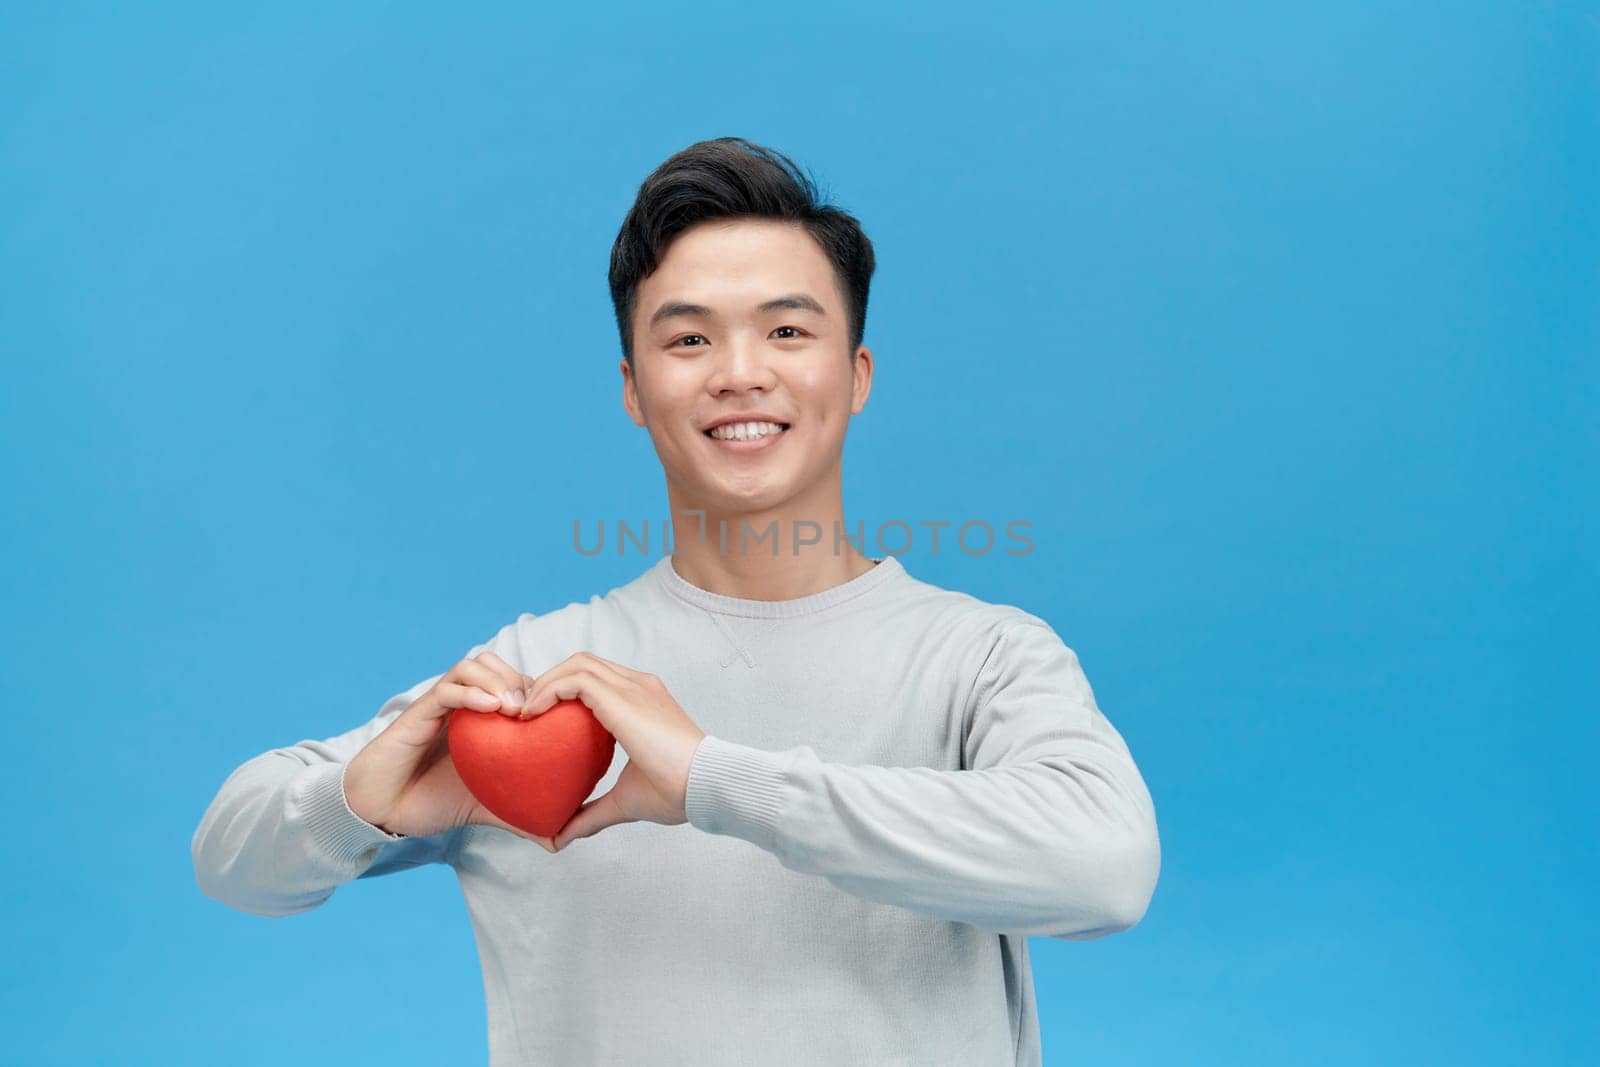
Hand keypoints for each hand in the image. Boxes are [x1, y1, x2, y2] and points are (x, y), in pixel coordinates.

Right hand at [343, 651, 558, 851]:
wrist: (383, 811)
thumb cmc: (433, 802)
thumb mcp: (486, 808)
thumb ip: (520, 818)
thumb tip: (558, 842)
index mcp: (479, 719)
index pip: (512, 682)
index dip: (536, 690)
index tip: (553, 715)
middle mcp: (460, 706)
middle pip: (494, 664)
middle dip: (519, 678)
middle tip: (535, 709)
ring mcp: (438, 707)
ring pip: (471, 666)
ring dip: (498, 679)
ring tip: (515, 708)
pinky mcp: (417, 714)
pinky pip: (444, 690)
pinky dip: (470, 693)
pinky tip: (491, 708)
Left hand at [519, 652, 706, 849]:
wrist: (705, 785)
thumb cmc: (676, 793)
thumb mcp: (625, 801)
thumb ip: (592, 814)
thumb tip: (560, 838)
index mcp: (643, 703)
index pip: (596, 680)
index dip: (564, 692)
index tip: (539, 719)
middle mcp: (637, 686)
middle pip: (583, 664)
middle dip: (549, 681)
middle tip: (524, 712)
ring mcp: (632, 686)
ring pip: (576, 664)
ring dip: (544, 683)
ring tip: (523, 712)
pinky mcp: (622, 696)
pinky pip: (574, 679)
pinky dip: (548, 690)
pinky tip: (532, 715)